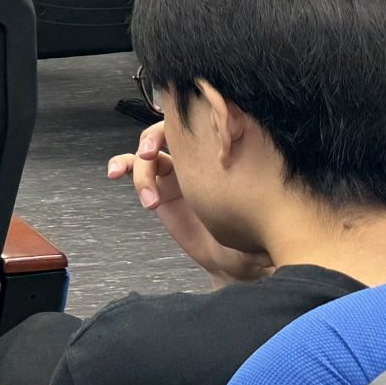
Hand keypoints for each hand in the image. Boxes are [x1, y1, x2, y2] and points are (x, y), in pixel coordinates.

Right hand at [108, 121, 271, 287]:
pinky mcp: (159, 188)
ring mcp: (176, 173)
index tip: (174, 132)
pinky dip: (121, 165)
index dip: (181, 124)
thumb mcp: (263, 222)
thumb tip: (273, 198)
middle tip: (150, 155)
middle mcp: (197, 160)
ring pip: (148, 154)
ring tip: (148, 197)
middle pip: (166, 134)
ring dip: (140, 167)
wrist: (234, 260)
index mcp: (219, 159)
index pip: (198, 127)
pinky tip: (113, 173)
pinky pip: (134, 168)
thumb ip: (264, 213)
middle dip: (153, 139)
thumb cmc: (253, 238)